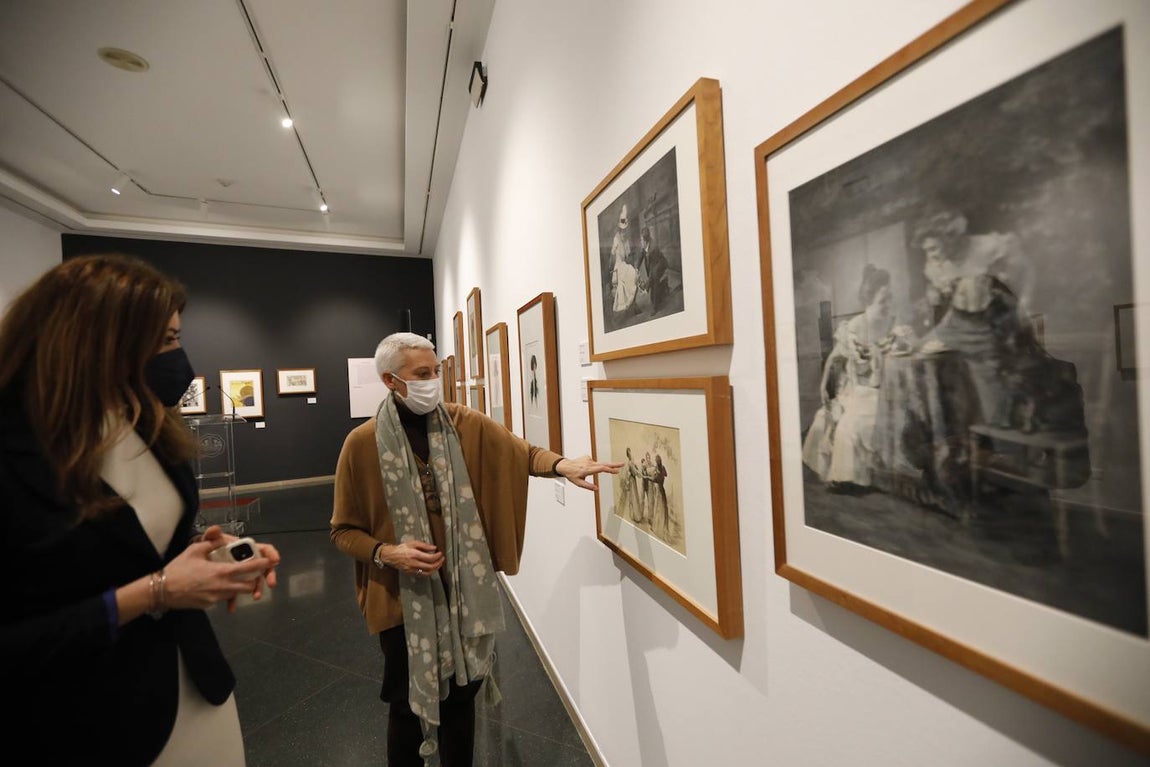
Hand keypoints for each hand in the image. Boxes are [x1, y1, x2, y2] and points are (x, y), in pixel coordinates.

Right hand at [162, 533, 276, 613]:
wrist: (161, 591)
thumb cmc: (178, 569)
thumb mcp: (194, 550)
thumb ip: (212, 543)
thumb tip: (223, 538)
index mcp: (221, 572)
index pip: (248, 569)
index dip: (261, 566)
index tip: (271, 563)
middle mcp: (222, 587)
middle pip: (247, 586)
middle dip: (253, 581)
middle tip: (254, 574)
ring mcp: (216, 598)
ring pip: (235, 593)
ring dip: (238, 586)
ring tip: (233, 578)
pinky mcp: (209, 605)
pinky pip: (222, 598)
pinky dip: (224, 592)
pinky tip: (214, 585)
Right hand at [380, 540, 443, 575]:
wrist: (391, 556)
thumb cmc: (402, 549)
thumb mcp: (413, 543)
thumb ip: (424, 545)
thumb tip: (434, 548)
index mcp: (414, 555)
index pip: (430, 558)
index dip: (437, 556)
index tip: (440, 553)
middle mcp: (414, 563)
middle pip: (430, 566)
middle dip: (439, 563)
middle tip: (442, 559)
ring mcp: (412, 570)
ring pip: (428, 573)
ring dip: (435, 569)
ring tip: (439, 564)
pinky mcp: (411, 573)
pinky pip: (423, 574)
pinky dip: (429, 572)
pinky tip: (431, 567)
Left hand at [555, 455, 623, 490]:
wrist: (565, 466)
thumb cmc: (572, 475)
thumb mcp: (579, 483)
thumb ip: (588, 486)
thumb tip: (596, 489)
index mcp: (587, 469)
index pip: (601, 469)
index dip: (610, 470)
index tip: (617, 471)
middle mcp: (589, 463)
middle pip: (604, 464)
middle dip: (614, 464)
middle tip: (623, 464)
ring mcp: (588, 459)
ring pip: (597, 464)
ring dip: (596, 469)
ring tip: (583, 472)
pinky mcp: (587, 457)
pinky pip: (592, 463)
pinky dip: (591, 466)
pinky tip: (584, 468)